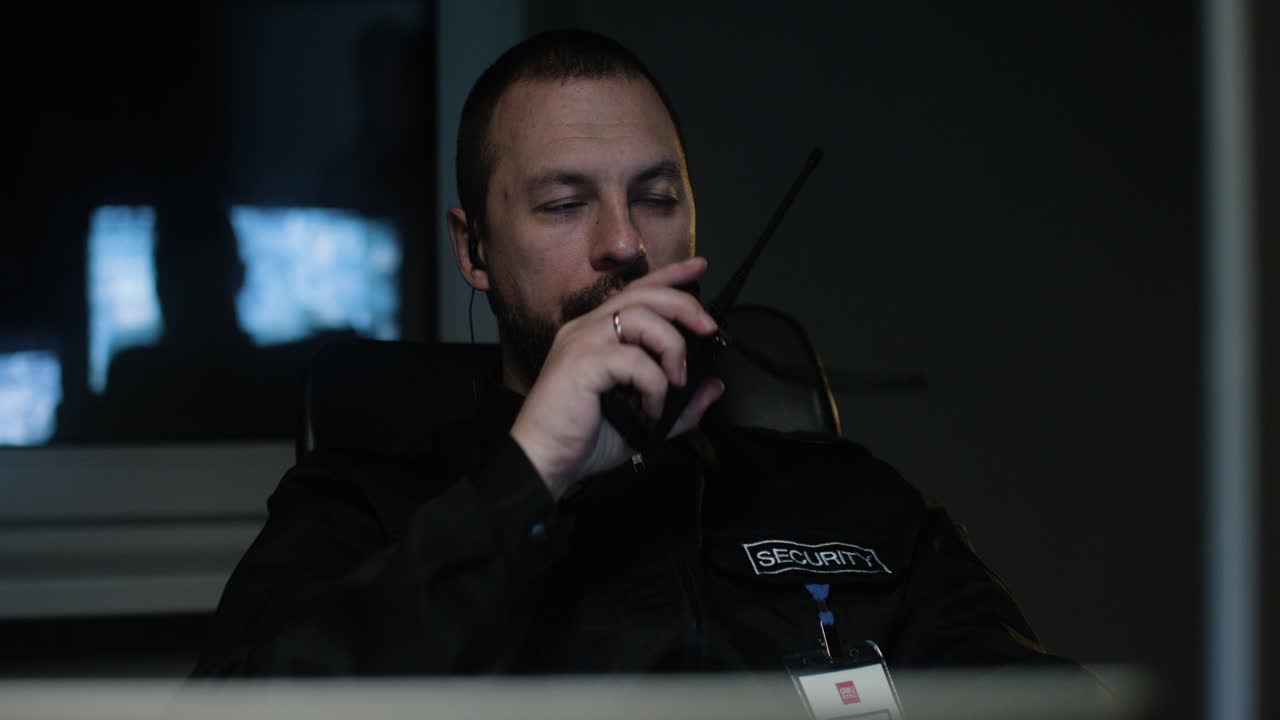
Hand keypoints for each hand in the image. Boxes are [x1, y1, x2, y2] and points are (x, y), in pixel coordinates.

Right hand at [510, 257, 725, 499]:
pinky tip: (650, 409)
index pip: (636, 291)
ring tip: (676, 379)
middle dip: (683, 303)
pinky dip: (653, 384)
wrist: (545, 463)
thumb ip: (680, 407)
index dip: (669, 275)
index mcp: (597, 334)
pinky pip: (632, 359)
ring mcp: (581, 343)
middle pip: (643, 294)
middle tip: (708, 326)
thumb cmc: (583, 441)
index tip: (699, 266)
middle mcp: (586, 329)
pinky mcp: (580, 363)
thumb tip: (713, 387)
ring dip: (671, 345)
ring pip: (639, 317)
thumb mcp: (645, 423)